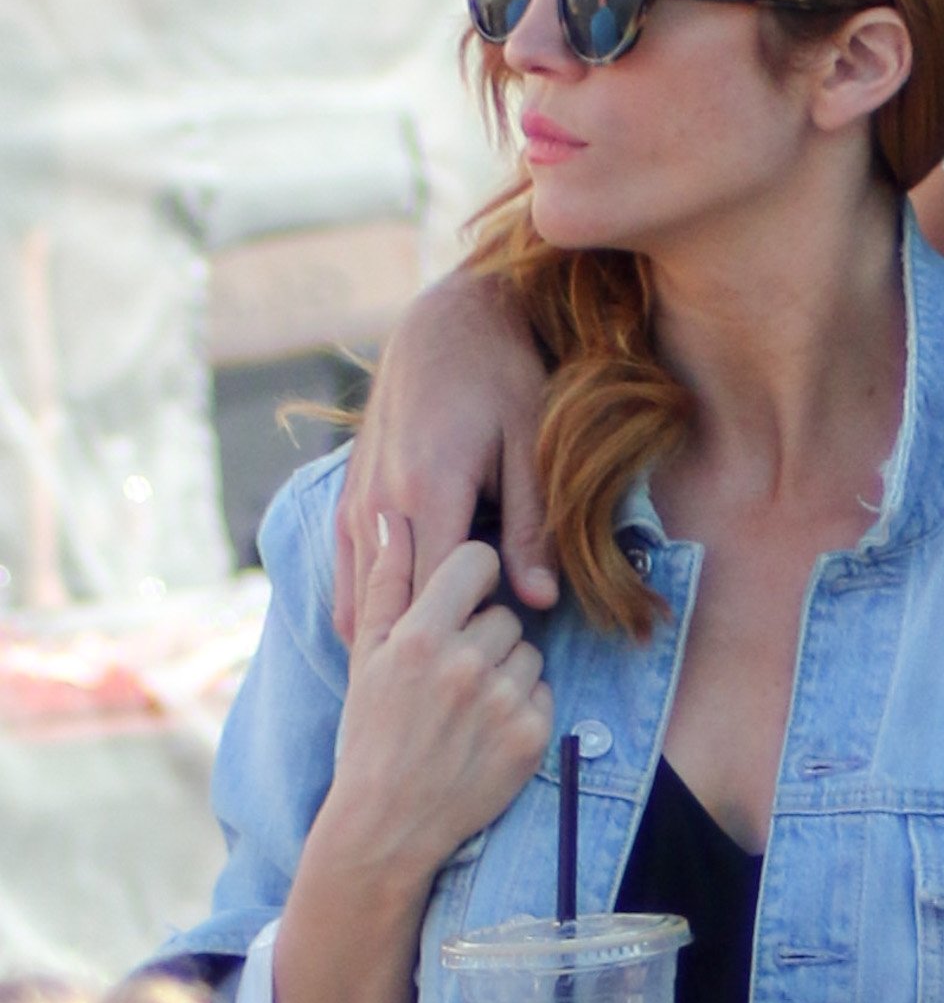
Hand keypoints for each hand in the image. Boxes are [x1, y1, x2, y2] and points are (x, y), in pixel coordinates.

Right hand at [321, 517, 550, 870]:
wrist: (388, 823)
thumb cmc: (372, 732)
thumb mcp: (368, 657)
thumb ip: (386, 584)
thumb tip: (392, 520)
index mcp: (419, 636)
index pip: (477, 562)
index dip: (472, 576)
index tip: (462, 598)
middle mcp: (464, 664)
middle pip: (505, 613)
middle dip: (485, 635)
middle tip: (452, 674)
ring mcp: (502, 701)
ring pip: (530, 652)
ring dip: (507, 671)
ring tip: (466, 706)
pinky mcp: (532, 736)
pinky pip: (545, 693)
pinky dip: (524, 708)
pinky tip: (487, 731)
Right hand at [332, 271, 555, 641]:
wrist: (445, 324)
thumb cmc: (501, 378)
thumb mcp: (531, 448)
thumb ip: (531, 528)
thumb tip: (538, 603)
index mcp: (426, 492)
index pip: (435, 599)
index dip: (466, 635)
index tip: (501, 652)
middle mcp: (377, 504)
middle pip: (391, 609)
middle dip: (427, 647)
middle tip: (465, 678)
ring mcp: (353, 503)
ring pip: (359, 601)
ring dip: (394, 635)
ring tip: (437, 661)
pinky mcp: (346, 500)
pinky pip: (348, 576)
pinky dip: (373, 609)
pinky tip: (407, 630)